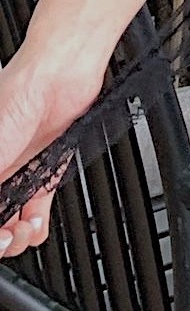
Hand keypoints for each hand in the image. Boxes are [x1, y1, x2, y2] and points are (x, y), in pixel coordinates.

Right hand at [0, 47, 102, 256]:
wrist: (62, 72)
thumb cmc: (17, 95)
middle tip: (4, 238)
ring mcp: (17, 170)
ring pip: (11, 220)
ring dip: (17, 236)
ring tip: (23, 231)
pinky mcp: (44, 168)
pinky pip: (37, 206)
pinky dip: (37, 224)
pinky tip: (36, 225)